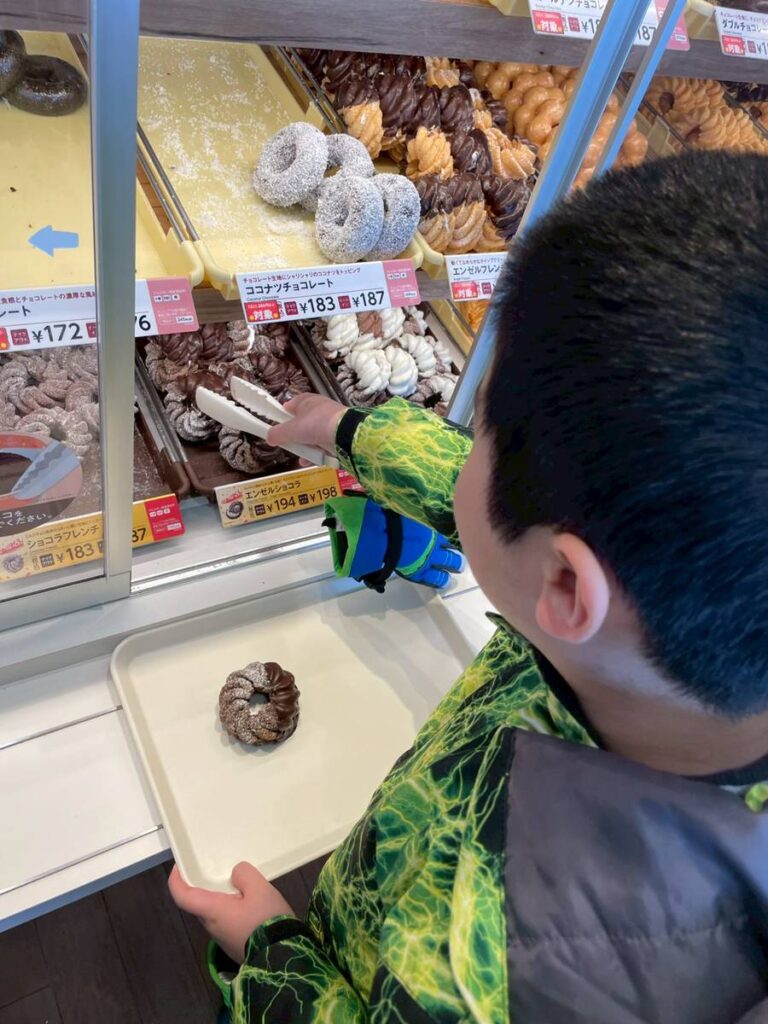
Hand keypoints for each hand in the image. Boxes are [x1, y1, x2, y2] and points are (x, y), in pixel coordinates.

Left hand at [168, 861, 292, 962]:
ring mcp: (223, 938)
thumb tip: (235, 874)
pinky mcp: (235, 944)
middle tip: (216, 867)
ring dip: (220, 897)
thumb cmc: (266, 921)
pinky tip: (249, 902)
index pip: (182, 897)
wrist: (281, 960)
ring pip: (214, 912)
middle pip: (199, 903)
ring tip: (239, 882)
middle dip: (203, 885)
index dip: (176, 879)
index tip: (180, 865)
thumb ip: (244, 875)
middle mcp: (213, 926)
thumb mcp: (260, 889)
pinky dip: (231, 907)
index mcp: (213, 911)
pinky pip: (227, 920)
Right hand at [266, 394, 346, 455]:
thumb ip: (277, 434)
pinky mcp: (337, 433)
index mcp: (305, 400)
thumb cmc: (315, 425)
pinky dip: (316, 452)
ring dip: (305, 447)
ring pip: (311, 435)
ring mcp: (328, 421)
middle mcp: (317, 408)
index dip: (282, 416)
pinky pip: (322, 443)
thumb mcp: (291, 430)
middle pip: (300, 423)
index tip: (276, 427)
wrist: (345, 433)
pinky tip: (311, 460)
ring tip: (300, 456)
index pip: (289, 406)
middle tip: (288, 445)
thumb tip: (269, 437)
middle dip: (294, 436)